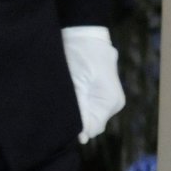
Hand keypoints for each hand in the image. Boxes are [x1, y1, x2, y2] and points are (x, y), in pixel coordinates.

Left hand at [61, 25, 124, 143]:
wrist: (84, 34)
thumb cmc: (80, 55)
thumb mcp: (77, 84)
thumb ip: (80, 110)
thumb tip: (83, 136)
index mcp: (110, 102)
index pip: (93, 128)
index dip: (76, 128)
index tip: (59, 123)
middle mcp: (113, 103)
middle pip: (92, 123)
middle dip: (76, 121)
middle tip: (58, 111)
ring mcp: (109, 98)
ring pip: (90, 116)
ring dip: (77, 112)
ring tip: (62, 100)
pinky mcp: (101, 92)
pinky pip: (90, 107)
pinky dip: (79, 105)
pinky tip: (69, 96)